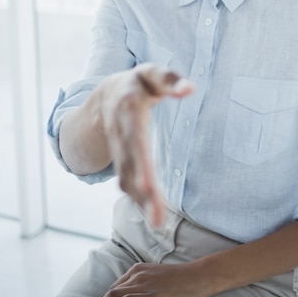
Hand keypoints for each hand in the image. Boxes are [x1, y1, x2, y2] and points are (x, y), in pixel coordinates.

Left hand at [84, 261, 208, 296]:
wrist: (198, 276)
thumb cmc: (183, 280)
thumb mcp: (161, 279)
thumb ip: (150, 284)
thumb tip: (145, 296)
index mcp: (140, 269)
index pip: (116, 285)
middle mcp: (138, 274)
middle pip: (112, 290)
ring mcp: (143, 284)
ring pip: (114, 295)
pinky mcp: (149, 295)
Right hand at [98, 63, 193, 225]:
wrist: (106, 94)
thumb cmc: (138, 83)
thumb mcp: (151, 73)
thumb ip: (169, 79)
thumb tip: (190, 88)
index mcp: (127, 109)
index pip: (135, 136)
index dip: (140, 161)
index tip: (148, 184)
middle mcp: (119, 132)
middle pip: (130, 164)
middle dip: (142, 190)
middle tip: (156, 216)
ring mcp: (117, 149)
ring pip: (126, 177)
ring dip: (141, 201)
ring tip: (158, 222)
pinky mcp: (121, 161)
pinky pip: (127, 182)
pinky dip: (139, 200)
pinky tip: (153, 216)